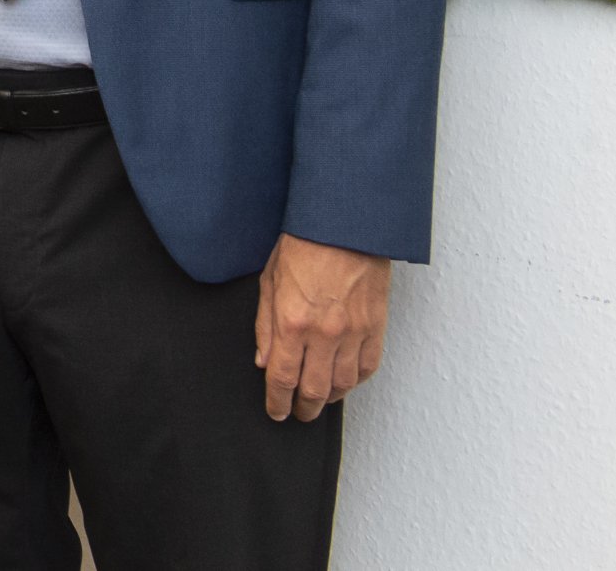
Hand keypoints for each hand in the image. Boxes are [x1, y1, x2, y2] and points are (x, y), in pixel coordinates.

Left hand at [255, 233, 390, 421]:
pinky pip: (368, 367)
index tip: (276, 411)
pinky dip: (355, 381)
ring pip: (343, 384)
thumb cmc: (303, 245)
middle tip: (297, 413)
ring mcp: (354, 332)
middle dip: (303, 408)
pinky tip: (344, 382)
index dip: (277, 401)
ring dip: (330, 399)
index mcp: (292, 322)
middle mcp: (324, 333)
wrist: (343, 226)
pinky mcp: (376, 327)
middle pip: (314, 389)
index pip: (283, 378)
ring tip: (319, 401)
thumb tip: (264, 361)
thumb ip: (265, 326)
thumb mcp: (269, 282)